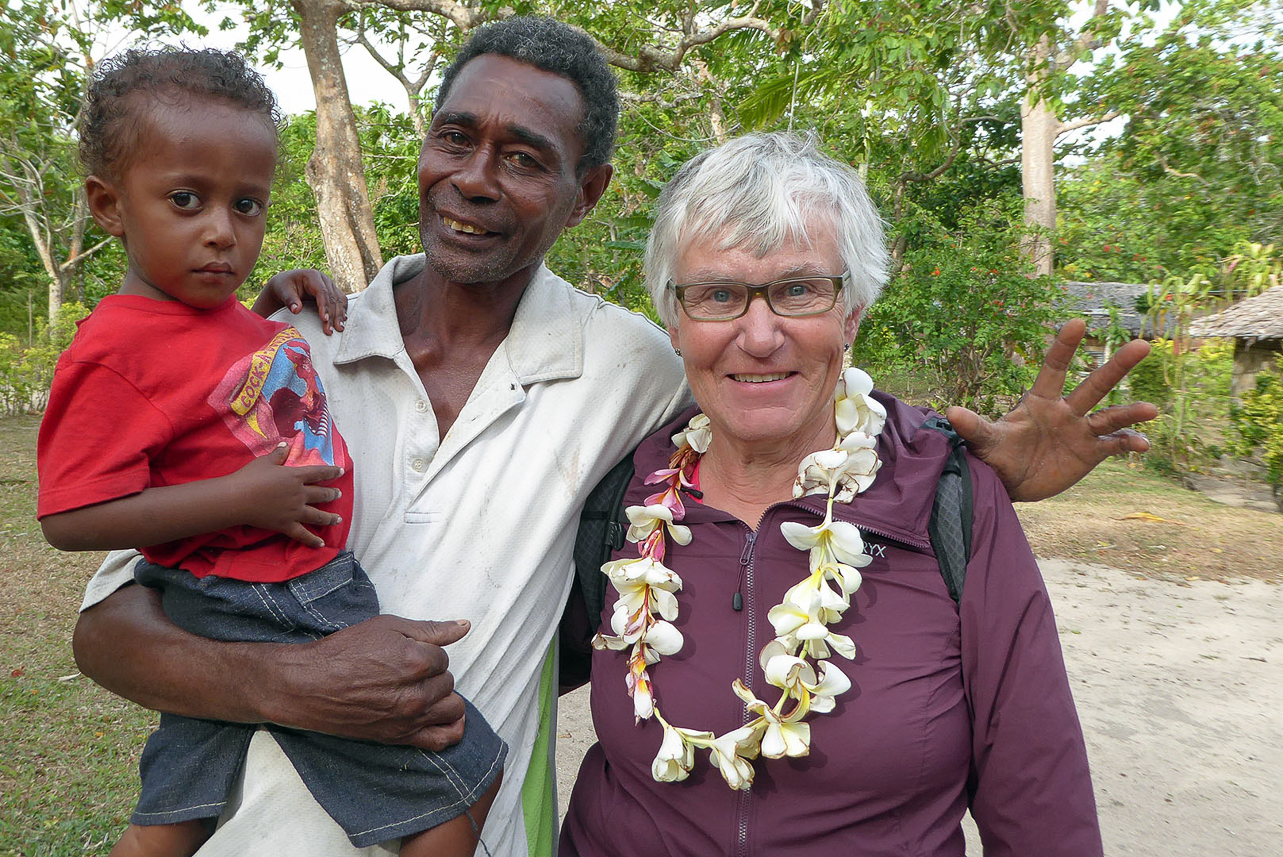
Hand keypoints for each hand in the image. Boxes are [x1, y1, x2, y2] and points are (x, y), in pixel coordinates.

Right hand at [227, 443, 344, 545]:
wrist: (237, 498)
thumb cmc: (250, 477)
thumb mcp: (265, 461)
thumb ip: (278, 453)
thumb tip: (286, 444)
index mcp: (296, 476)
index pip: (319, 472)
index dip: (332, 471)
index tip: (341, 471)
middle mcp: (300, 494)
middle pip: (321, 494)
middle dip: (332, 494)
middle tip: (339, 494)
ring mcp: (295, 511)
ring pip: (318, 515)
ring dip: (330, 517)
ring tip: (338, 519)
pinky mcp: (286, 525)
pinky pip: (303, 534)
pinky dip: (313, 540)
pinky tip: (321, 544)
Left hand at [255, 269, 347, 333]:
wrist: (286, 284)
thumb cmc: (283, 287)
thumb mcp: (283, 291)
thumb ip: (290, 300)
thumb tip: (296, 310)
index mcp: (312, 276)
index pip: (322, 292)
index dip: (324, 306)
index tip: (324, 319)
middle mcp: (324, 280)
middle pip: (333, 298)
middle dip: (333, 315)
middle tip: (330, 330)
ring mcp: (330, 286)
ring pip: (339, 300)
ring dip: (340, 315)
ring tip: (339, 328)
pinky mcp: (332, 292)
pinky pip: (341, 302)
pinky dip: (342, 311)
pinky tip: (342, 321)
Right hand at [269, 615, 469, 749]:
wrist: (308, 685)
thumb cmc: (344, 652)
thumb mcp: (387, 627)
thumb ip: (431, 629)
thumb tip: (465, 626)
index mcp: (416, 661)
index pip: (443, 658)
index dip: (427, 653)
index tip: (408, 654)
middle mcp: (417, 694)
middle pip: (448, 681)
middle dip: (433, 674)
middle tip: (407, 671)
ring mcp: (410, 718)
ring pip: (452, 707)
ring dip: (442, 697)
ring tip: (423, 690)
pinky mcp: (400, 737)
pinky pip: (442, 739)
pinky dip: (452, 729)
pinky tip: (447, 717)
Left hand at [947, 318, 1157, 501]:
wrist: (1008, 484)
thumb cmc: (995, 457)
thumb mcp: (985, 442)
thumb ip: (974, 427)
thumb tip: (951, 412)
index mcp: (1040, 401)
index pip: (1054, 369)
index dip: (1064, 346)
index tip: (1077, 322)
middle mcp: (1065, 411)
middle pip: (1094, 385)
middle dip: (1117, 366)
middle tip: (1143, 345)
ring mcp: (1080, 431)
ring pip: (1111, 416)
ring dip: (1131, 412)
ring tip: (1151, 410)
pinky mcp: (1090, 453)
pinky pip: (1114, 445)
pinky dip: (1129, 444)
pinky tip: (1143, 445)